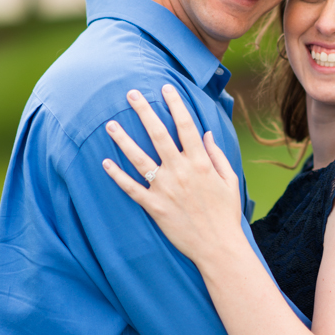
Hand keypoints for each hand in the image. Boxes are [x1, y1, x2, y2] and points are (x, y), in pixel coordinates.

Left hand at [102, 85, 242, 263]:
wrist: (218, 247)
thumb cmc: (226, 213)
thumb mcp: (230, 180)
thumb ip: (216, 155)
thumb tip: (205, 133)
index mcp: (200, 163)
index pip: (185, 125)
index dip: (175, 104)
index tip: (166, 87)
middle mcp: (180, 171)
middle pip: (158, 134)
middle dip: (143, 111)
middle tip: (131, 93)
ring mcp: (165, 188)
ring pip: (139, 158)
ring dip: (123, 139)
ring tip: (110, 123)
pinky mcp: (154, 206)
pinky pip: (131, 188)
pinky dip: (117, 175)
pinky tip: (105, 162)